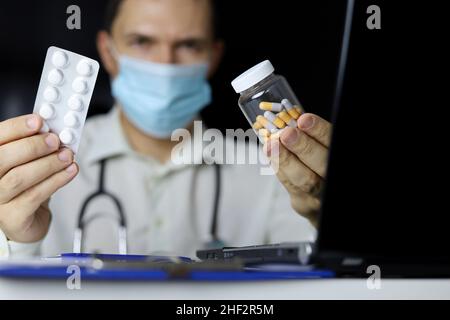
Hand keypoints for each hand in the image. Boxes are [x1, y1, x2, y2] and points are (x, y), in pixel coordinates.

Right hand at [0, 114, 78, 242]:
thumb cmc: (28, 186)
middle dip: (32, 146)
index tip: (38, 121)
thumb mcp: (29, 161)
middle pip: (2, 158)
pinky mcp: (12, 218)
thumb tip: (54, 129)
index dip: (16, 127)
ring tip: (67, 156)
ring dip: (48, 163)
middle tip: (55, 140)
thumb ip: (37, 145)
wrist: (29, 220)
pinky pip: (34, 196)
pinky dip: (55, 180)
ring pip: (19, 177)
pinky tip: (69, 171)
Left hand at [264, 113, 331, 226]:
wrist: (323, 198)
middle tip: (286, 133)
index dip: (320, 131)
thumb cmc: (323, 162)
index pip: (333, 143)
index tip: (304, 119)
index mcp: (339, 158)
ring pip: (302, 180)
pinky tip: (270, 153)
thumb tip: (292, 115)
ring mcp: (320, 196)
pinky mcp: (303, 204)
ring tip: (271, 145)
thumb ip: (314, 136)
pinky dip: (278, 167)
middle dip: (303, 147)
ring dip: (284, 160)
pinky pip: (289, 185)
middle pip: (322, 165)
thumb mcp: (324, 148)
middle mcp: (333, 178)